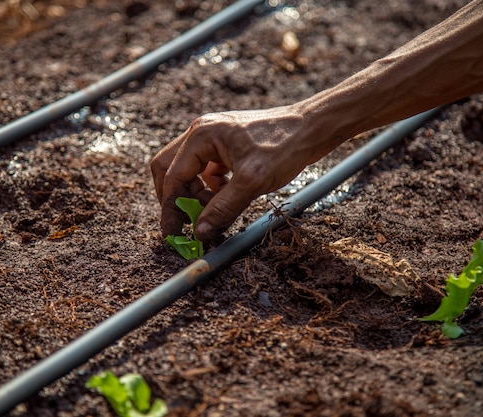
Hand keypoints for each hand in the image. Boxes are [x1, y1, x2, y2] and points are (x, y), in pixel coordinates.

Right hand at [150, 106, 310, 243]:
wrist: (312, 128)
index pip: (172, 176)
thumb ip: (223, 208)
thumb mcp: (252, 182)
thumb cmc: (285, 145)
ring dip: (195, 195)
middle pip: (170, 170)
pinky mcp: (225, 147)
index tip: (174, 233)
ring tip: (214, 211)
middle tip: (186, 223)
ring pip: (188, 171)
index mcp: (202, 135)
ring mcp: (213, 138)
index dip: (171, 208)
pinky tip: (227, 197)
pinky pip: (206, 171)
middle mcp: (202, 133)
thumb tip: (200, 232)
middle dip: (176, 199)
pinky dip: (210, 188)